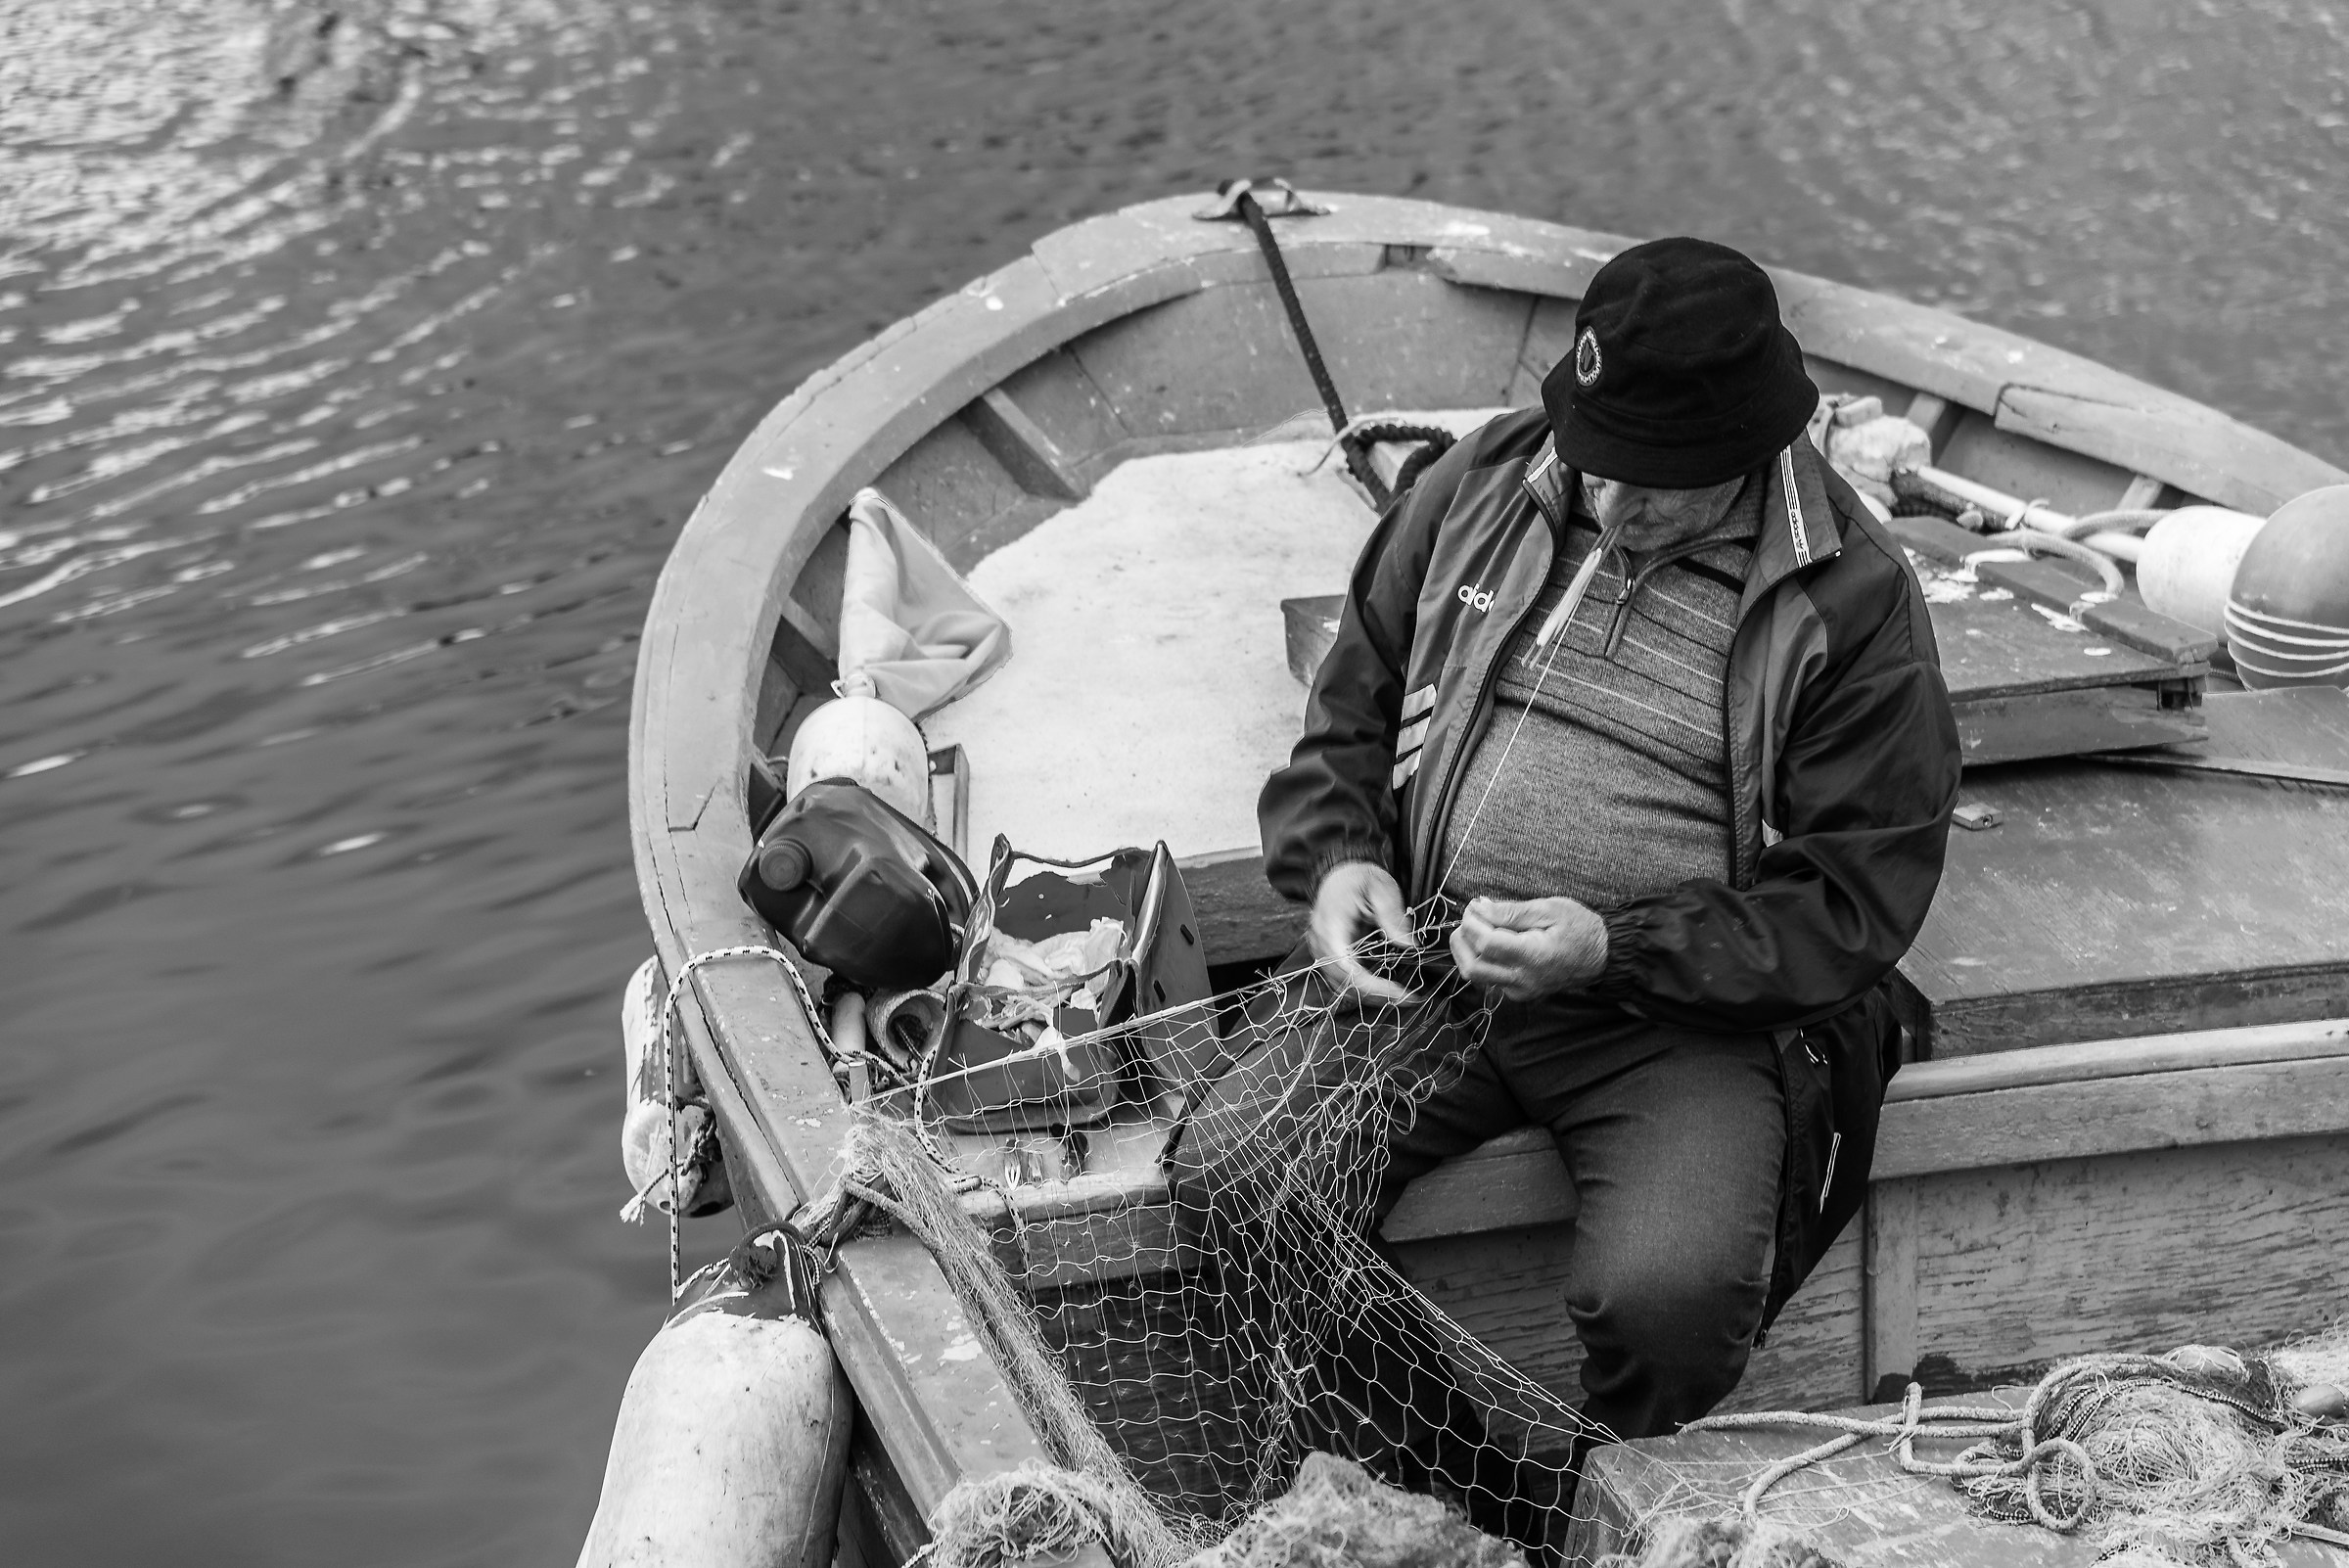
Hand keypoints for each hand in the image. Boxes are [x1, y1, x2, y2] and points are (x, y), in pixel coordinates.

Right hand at [1310, 861, 1417, 1001]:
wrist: (1338, 872)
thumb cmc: (1359, 877)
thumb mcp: (1381, 888)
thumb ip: (1392, 916)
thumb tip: (1409, 945)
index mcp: (1331, 925)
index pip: (1347, 968)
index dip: (1373, 986)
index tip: (1399, 991)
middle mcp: (1320, 941)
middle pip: (1343, 982)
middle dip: (1376, 995)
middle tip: (1408, 998)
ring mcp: (1320, 950)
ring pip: (1340, 986)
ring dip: (1369, 996)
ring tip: (1399, 996)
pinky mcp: (1327, 955)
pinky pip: (1340, 980)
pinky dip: (1361, 989)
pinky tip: (1383, 988)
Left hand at [1449, 895, 1607, 999]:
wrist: (1602, 956)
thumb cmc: (1580, 928)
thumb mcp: (1549, 908)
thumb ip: (1511, 911)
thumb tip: (1478, 908)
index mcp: (1533, 956)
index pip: (1485, 944)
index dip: (1471, 923)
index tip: (1474, 906)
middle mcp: (1523, 980)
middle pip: (1472, 967)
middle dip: (1462, 940)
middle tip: (1471, 918)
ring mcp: (1521, 991)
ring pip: (1476, 976)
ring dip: (1468, 951)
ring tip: (1480, 928)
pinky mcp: (1520, 994)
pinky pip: (1489, 979)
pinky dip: (1482, 959)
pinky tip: (1495, 942)